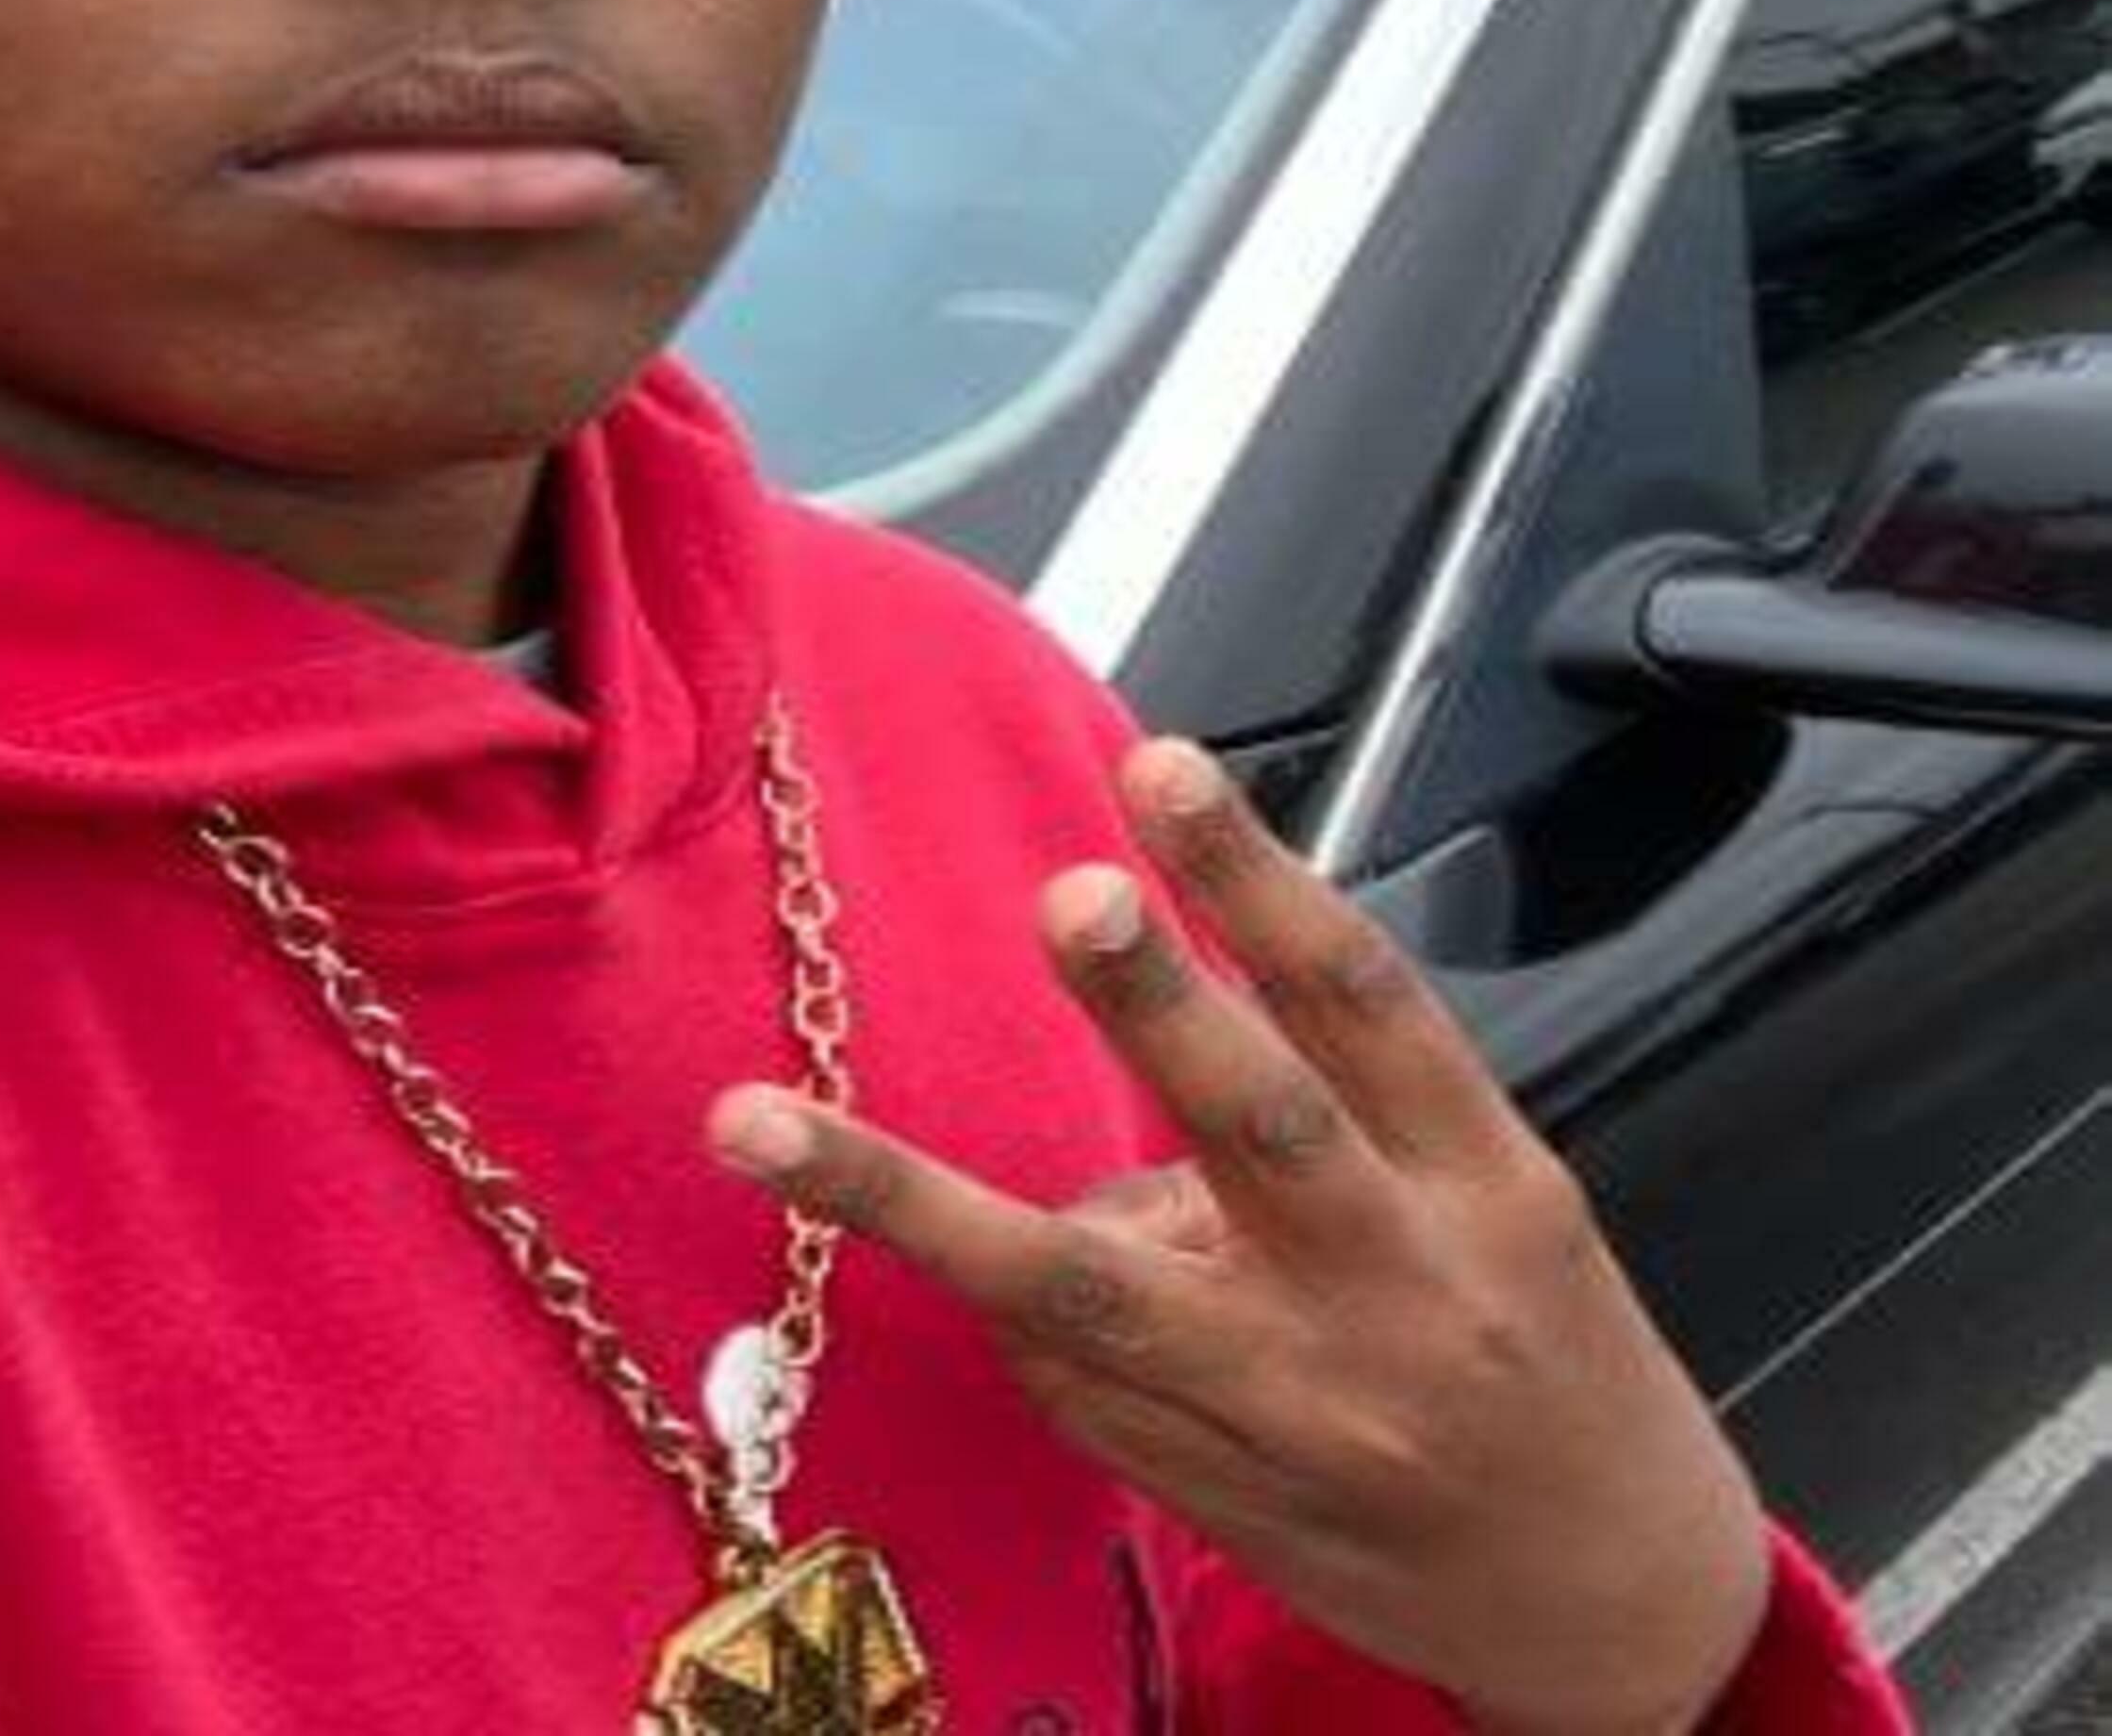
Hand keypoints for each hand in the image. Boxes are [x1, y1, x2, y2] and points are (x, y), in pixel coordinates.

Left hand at [709, 737, 1773, 1735]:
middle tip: (1066, 895)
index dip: (1260, 880)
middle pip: (1262, 1127)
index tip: (1163, 768)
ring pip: (1085, 1294)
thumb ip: (1340, 1106)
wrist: (1614, 1601)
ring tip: (754, 1124)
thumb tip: (1137, 1033)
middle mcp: (1398, 1289)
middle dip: (1158, 1012)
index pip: (1366, 1002)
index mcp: (1488, 1184)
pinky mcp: (1215, 1498)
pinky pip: (1071, 1378)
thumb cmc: (1534, 1345)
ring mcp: (1297, 1408)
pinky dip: (1004, 1300)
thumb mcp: (1495, 1201)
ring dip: (906, 1203)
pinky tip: (964, 1254)